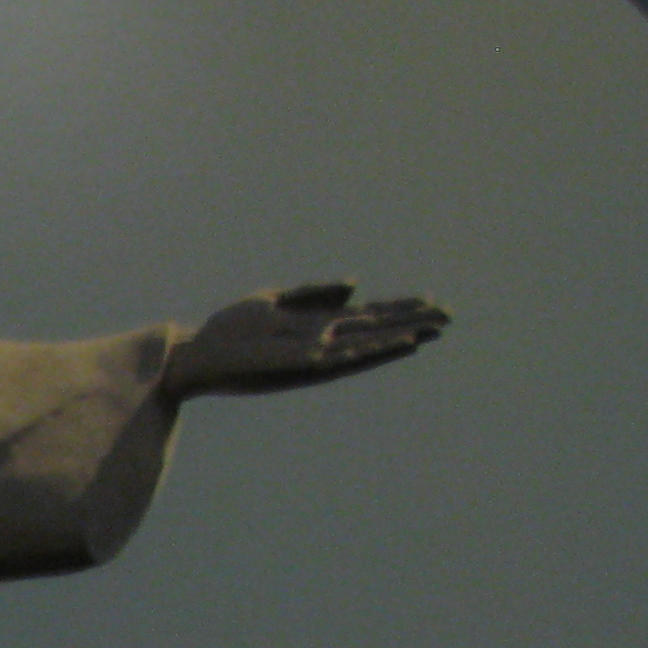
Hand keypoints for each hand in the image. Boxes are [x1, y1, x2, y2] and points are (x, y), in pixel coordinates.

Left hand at [160, 282, 448, 399]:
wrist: (198, 354)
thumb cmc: (231, 331)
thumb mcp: (273, 300)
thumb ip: (314, 293)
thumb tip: (356, 283)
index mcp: (317, 326)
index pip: (367, 315)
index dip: (398, 308)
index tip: (430, 301)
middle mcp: (322, 343)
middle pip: (375, 330)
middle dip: (410, 322)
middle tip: (449, 317)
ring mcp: (314, 355)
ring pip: (365, 346)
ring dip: (397, 339)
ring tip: (430, 332)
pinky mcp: (301, 363)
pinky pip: (342, 358)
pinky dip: (369, 352)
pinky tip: (391, 345)